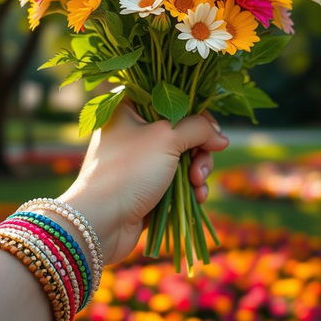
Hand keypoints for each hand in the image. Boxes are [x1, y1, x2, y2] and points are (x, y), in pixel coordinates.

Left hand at [58, 100, 228, 264]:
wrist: (100, 222)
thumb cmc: (130, 170)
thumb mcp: (167, 138)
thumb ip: (199, 128)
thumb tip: (221, 137)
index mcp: (129, 107)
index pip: (172, 98)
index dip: (196, 113)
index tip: (211, 130)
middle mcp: (133, 129)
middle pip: (182, 129)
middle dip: (200, 149)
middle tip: (200, 165)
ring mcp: (139, 158)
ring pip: (183, 156)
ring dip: (198, 170)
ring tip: (197, 184)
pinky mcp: (146, 184)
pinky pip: (177, 179)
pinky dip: (190, 187)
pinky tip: (197, 197)